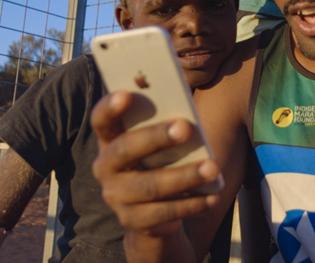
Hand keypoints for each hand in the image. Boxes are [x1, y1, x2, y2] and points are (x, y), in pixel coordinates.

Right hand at [91, 91, 221, 236]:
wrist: (149, 209)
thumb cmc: (159, 159)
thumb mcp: (158, 141)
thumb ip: (164, 124)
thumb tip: (187, 116)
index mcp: (109, 140)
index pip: (102, 120)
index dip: (110, 107)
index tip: (125, 94)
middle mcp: (105, 167)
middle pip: (125, 149)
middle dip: (156, 137)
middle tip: (187, 127)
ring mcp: (116, 196)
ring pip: (150, 186)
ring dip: (184, 176)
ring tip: (213, 168)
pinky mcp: (133, 220)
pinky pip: (163, 213)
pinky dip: (191, 204)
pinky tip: (212, 196)